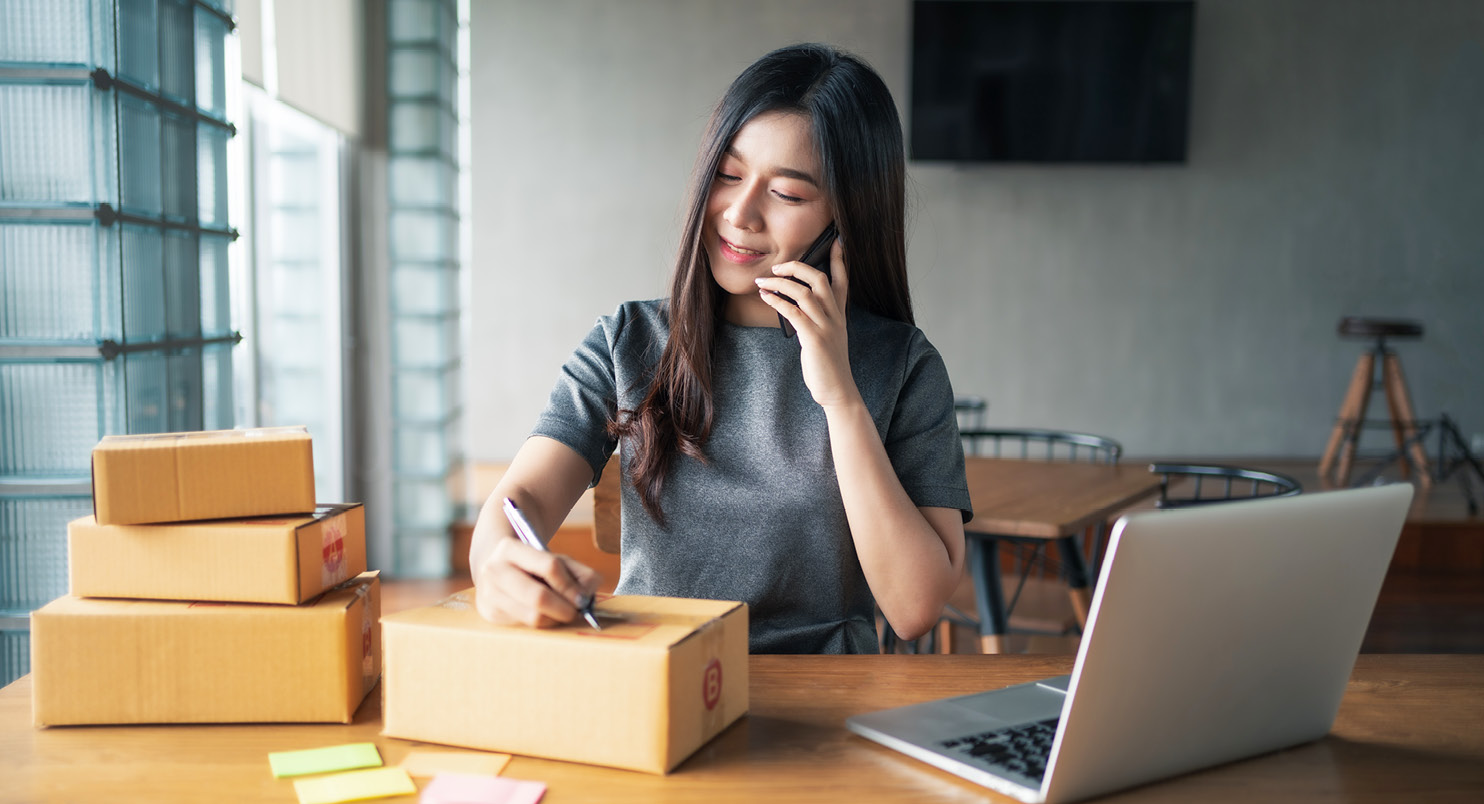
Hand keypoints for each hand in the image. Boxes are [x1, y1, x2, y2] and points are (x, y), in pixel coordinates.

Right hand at [471, 535, 601, 627]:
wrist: (497, 569)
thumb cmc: (533, 564)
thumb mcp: (556, 559)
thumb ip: (579, 572)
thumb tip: (588, 594)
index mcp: (510, 548)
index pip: (549, 567)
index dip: (570, 585)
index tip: (584, 598)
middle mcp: (493, 570)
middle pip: (538, 597)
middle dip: (564, 608)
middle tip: (576, 612)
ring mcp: (489, 594)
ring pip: (533, 616)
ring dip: (555, 618)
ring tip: (562, 612)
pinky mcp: (490, 614)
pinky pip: (526, 626)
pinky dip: (543, 623)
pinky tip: (546, 614)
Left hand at [756, 238, 860, 408]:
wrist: (838, 391)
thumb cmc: (828, 365)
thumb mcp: (828, 337)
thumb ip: (817, 319)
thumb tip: (795, 306)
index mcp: (840, 315)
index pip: (843, 280)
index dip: (839, 259)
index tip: (835, 240)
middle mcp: (836, 317)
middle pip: (820, 279)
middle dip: (798, 267)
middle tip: (778, 266)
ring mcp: (826, 327)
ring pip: (804, 292)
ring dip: (780, 283)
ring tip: (762, 281)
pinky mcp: (814, 338)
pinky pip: (794, 312)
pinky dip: (777, 300)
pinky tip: (765, 296)